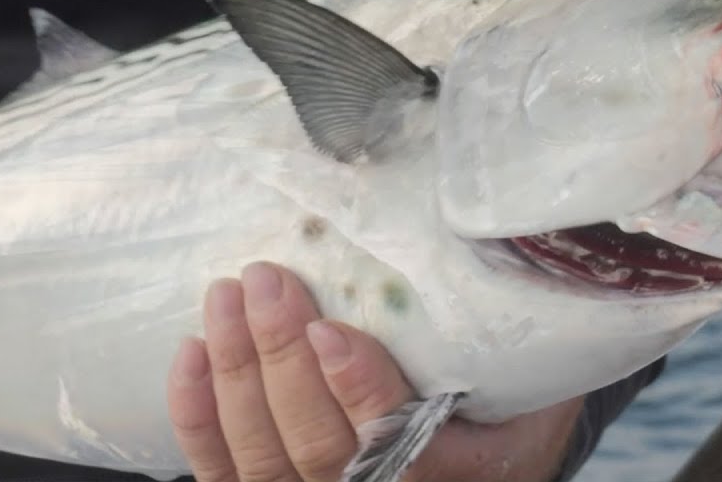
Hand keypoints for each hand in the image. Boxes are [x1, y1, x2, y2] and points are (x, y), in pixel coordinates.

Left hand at [167, 262, 584, 481]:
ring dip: (238, 375)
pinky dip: (199, 418)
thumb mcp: (529, 384)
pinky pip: (225, 472)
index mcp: (453, 473)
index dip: (360, 391)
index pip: (398, 444)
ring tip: (227, 297)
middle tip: (267, 282)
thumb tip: (479, 260)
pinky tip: (192, 353)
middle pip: (320, 449)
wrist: (491, 460)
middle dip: (282, 361)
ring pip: (264, 461)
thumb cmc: (507, 412)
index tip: (329, 332)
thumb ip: (496, 347)